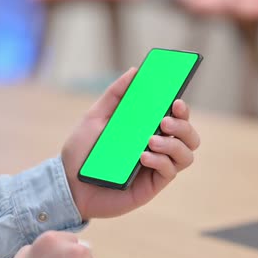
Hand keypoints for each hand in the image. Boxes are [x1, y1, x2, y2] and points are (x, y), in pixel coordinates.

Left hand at [62, 68, 200, 218]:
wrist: (68, 184)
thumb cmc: (81, 151)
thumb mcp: (95, 118)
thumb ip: (115, 94)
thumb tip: (135, 71)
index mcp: (147, 129)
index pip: (176, 117)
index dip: (182, 108)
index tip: (176, 101)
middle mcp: (156, 148)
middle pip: (189, 136)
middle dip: (183, 125)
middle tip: (165, 121)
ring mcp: (156, 167)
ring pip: (186, 155)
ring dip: (174, 144)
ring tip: (151, 140)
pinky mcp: (151, 186)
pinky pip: (169, 172)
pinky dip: (160, 161)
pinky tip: (143, 157)